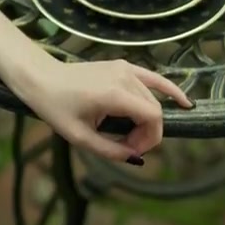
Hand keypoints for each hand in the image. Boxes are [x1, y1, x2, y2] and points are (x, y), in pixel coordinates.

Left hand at [9, 58, 192, 162]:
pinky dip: (169, 90)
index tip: (133, 150)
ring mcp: (125, 69)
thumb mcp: (80, 137)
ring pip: (153, 99)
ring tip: (130, 134)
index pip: (152, 116)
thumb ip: (111, 150)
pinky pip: (153, 78)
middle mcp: (124, 77)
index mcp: (114, 94)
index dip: (150, 138)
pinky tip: (184, 101)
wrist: (40, 78)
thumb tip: (137, 158)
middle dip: (147, 132)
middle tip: (127, 145)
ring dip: (148, 120)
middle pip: (154, 109)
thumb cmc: (55, 108)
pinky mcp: (123, 66)